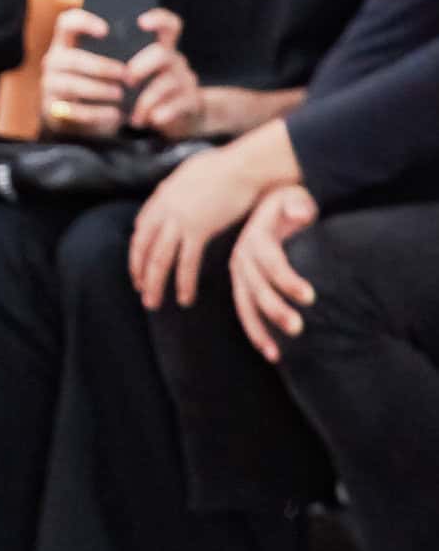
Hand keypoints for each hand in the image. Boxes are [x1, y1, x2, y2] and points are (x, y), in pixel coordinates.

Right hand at [39, 7, 124, 137]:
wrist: (84, 119)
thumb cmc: (102, 82)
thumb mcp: (106, 63)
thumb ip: (120, 48)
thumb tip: (144, 33)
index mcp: (66, 43)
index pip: (66, 23)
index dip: (84, 22)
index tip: (106, 31)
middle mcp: (53, 61)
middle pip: (73, 58)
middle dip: (102, 66)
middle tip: (127, 74)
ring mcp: (50, 85)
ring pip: (72, 85)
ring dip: (100, 90)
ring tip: (121, 94)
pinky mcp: (52, 109)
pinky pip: (75, 111)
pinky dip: (98, 113)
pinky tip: (116, 114)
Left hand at [124, 8, 202, 138]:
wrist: (178, 123)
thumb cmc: (147, 95)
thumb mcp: (138, 77)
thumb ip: (122, 66)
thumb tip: (91, 63)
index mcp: (161, 50)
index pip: (168, 25)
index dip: (158, 19)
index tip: (141, 22)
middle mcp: (175, 61)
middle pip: (161, 53)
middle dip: (140, 67)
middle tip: (127, 82)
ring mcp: (185, 81)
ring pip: (165, 84)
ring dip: (145, 102)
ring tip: (134, 117)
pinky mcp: (192, 101)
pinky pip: (178, 104)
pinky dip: (160, 114)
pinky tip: (151, 120)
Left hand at [129, 142, 258, 309]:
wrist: (243, 165)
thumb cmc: (226, 165)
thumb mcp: (191, 172)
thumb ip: (180, 187)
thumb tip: (179, 191)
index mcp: (161, 195)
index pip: (141, 227)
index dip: (138, 249)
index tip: (139, 264)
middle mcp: (164, 209)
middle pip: (143, 247)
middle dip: (139, 272)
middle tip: (140, 290)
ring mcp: (179, 220)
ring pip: (158, 260)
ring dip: (154, 284)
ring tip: (152, 303)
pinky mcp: (199, 230)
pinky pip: (186, 263)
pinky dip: (184, 283)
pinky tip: (185, 298)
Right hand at [229, 186, 317, 361]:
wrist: (270, 202)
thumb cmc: (289, 202)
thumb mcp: (295, 196)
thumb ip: (298, 204)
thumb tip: (300, 213)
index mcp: (256, 237)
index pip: (272, 262)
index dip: (287, 280)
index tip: (310, 296)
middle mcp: (242, 257)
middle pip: (256, 288)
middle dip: (274, 310)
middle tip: (298, 328)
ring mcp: (239, 273)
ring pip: (245, 305)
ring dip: (259, 330)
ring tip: (275, 354)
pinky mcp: (243, 284)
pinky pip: (245, 310)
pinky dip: (255, 331)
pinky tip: (271, 352)